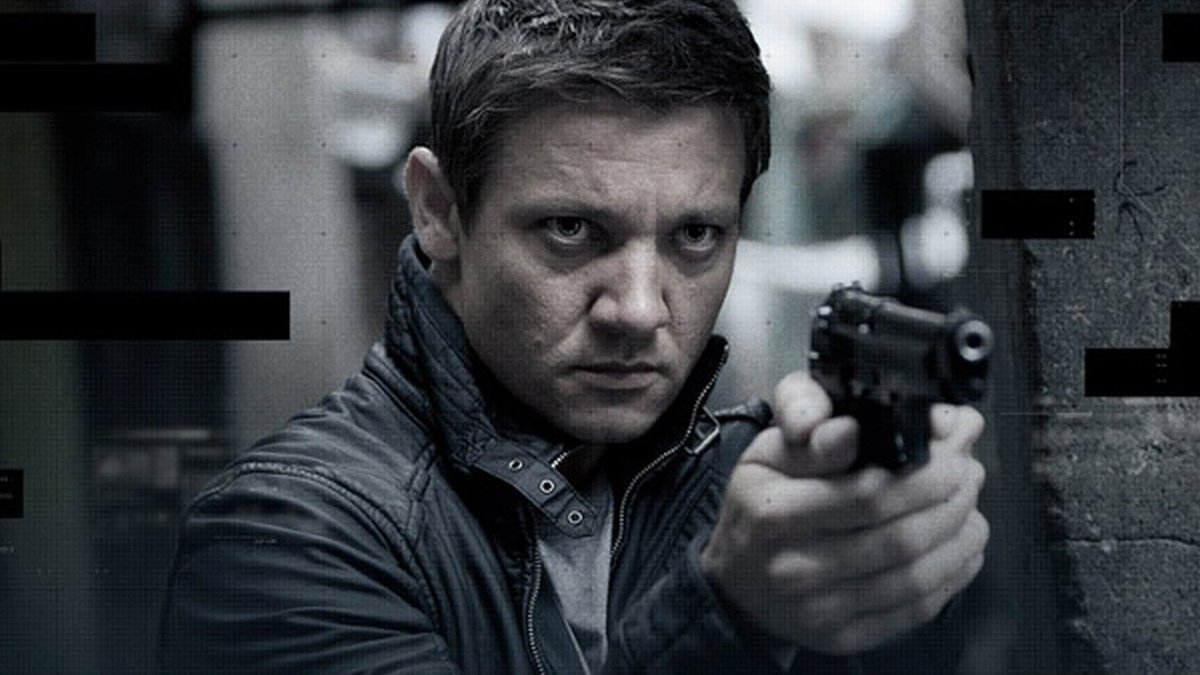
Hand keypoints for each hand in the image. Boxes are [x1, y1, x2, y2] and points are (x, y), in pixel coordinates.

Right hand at [699, 371, 988, 654]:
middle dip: (951, 500)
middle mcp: (794, 568)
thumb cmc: (757, 506)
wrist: (735, 583)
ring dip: (959, 537)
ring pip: (915, 576)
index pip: (869, 495)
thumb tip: (853, 427)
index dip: (925, 472)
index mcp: (773, 514)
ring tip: (972, 505)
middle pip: (900, 536)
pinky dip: (952, 575)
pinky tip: (962, 547)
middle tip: (970, 471)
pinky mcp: (843, 638)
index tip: (952, 448)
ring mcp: (820, 610)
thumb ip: (809, 432)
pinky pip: (914, 610)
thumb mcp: (766, 454)